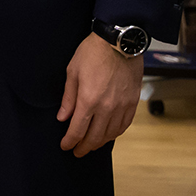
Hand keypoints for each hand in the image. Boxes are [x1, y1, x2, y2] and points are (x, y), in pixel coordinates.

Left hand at [57, 32, 144, 156]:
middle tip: (77, 151)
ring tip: (91, 145)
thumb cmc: (92, 53)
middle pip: (95, 136)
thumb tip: (62, 117)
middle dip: (84, 147)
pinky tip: (108, 135)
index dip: (70, 141)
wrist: (119, 43)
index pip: (77, 129)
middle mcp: (106, 107)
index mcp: (88, 99)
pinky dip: (115, 134)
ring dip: (99, 142)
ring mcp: (122, 106)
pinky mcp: (132, 103)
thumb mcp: (72, 72)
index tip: (65, 146)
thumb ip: (68, 98)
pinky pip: (124, 125)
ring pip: (110, 134)